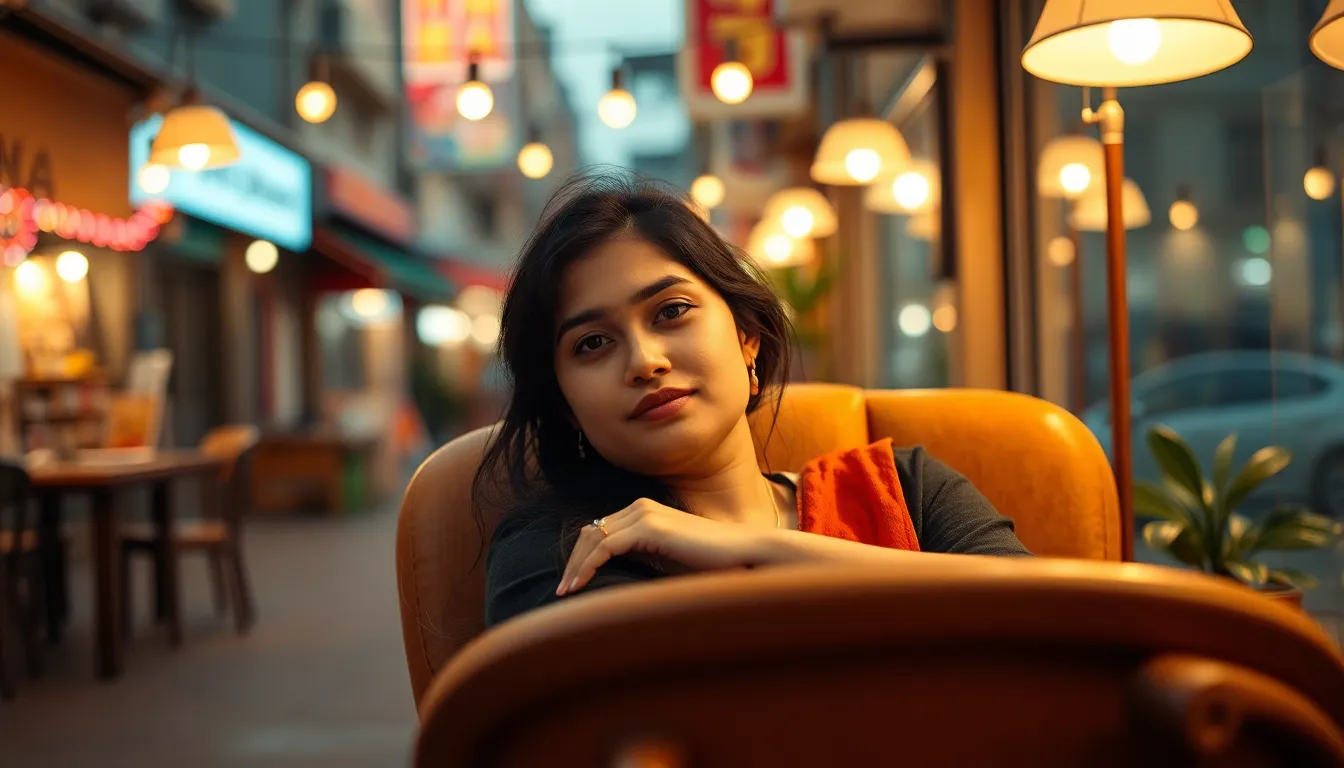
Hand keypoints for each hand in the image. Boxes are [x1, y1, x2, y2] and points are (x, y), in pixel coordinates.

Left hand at [557, 498, 773, 595]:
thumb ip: (641, 559)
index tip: (570, 584)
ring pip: (593, 538)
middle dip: (572, 561)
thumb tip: (612, 577)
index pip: (599, 531)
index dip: (580, 556)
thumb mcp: (666, 560)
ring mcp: (644, 513)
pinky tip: (580, 585)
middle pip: (590, 531)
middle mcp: (640, 507)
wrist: (743, 553)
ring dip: (575, 565)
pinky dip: (588, 566)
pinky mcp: (649, 527)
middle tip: (560, 590)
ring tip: (565, 592)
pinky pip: (606, 546)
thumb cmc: (710, 563)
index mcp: (644, 512)